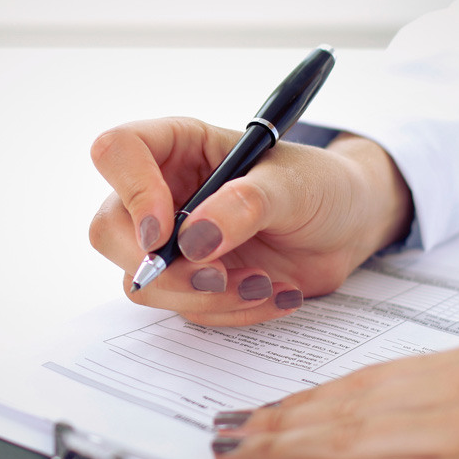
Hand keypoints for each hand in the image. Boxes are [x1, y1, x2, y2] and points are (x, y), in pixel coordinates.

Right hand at [89, 118, 413, 325]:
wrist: (348, 228)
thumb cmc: (320, 185)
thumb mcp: (293, 184)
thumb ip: (245, 205)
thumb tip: (193, 241)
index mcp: (177, 147)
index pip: (117, 152)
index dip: (131, 192)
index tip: (167, 232)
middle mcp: (162, 192)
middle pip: (110, 232)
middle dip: (164, 268)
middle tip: (221, 276)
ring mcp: (172, 242)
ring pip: (144, 282)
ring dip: (205, 296)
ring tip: (266, 284)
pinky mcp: (191, 281)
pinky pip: (185, 309)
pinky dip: (231, 311)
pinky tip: (274, 292)